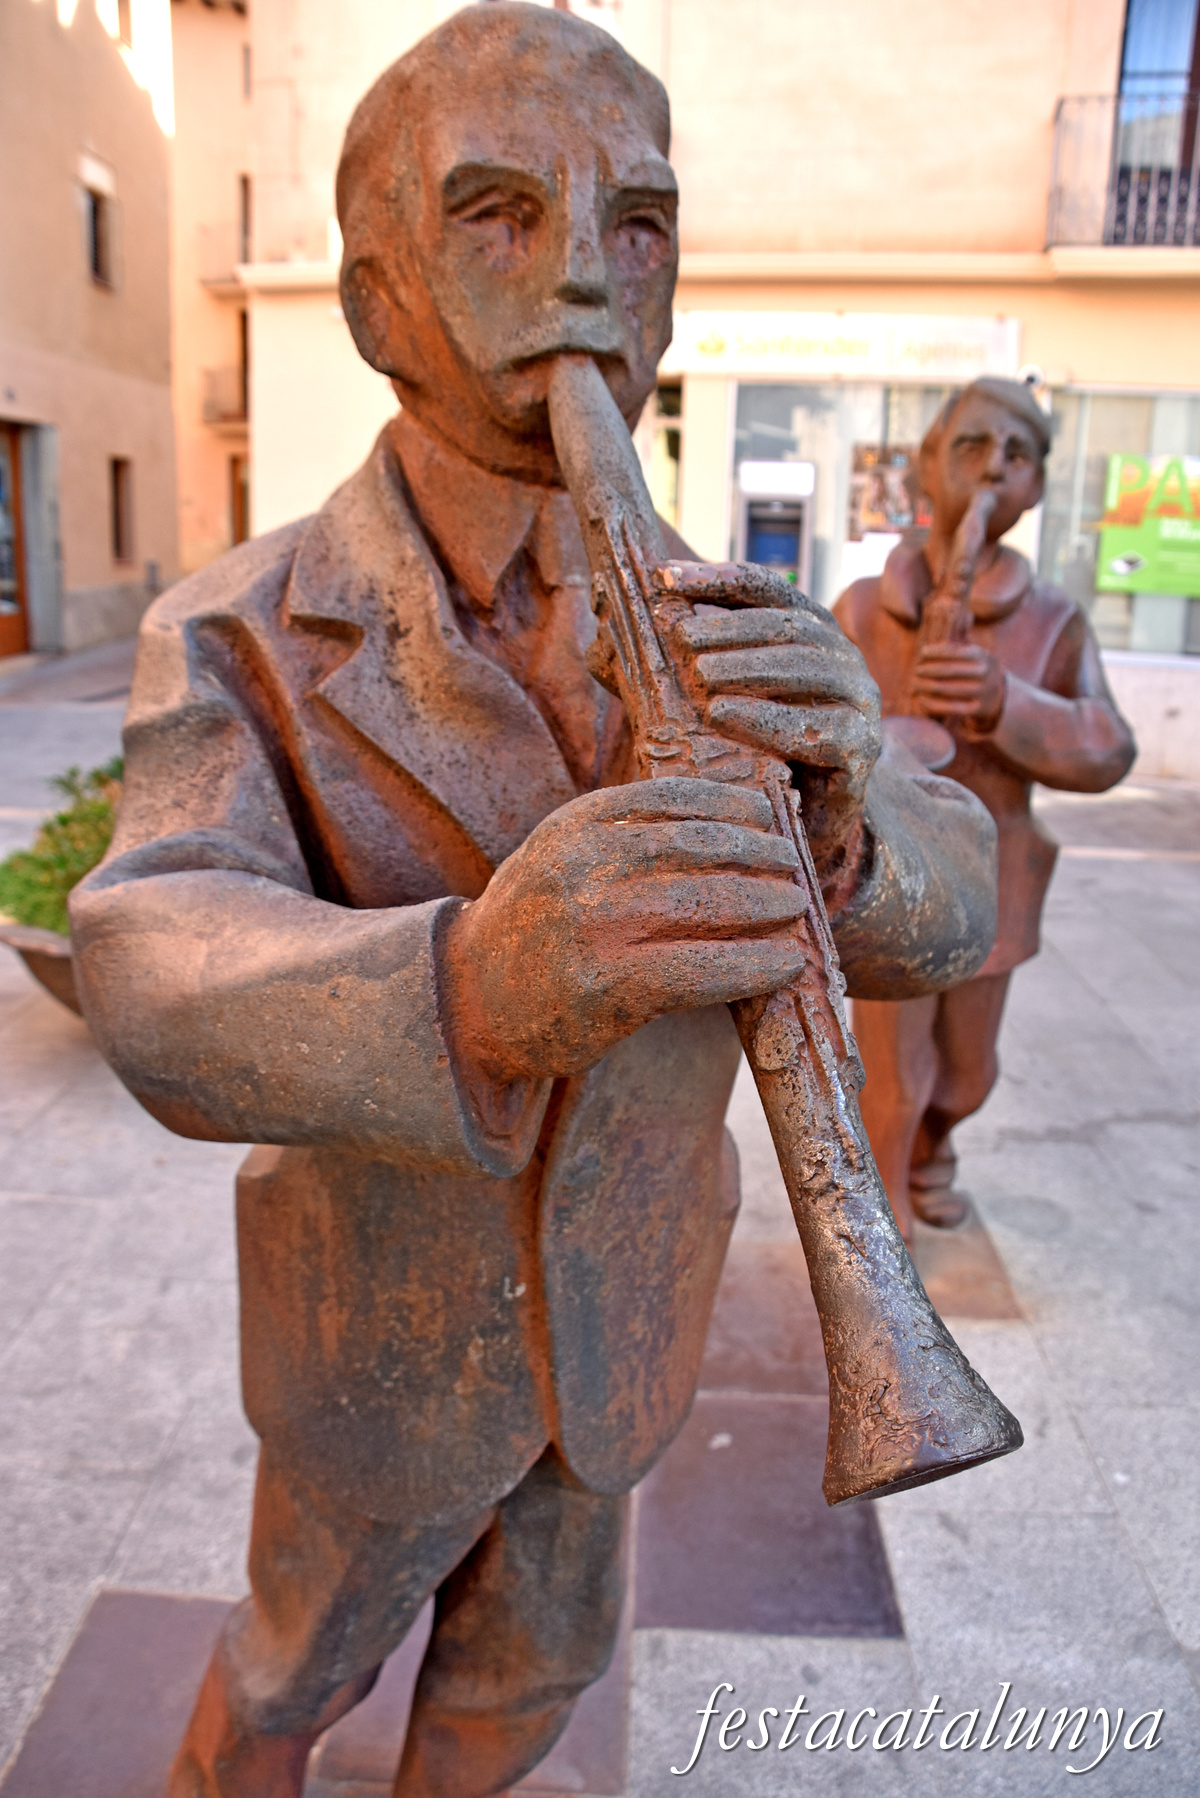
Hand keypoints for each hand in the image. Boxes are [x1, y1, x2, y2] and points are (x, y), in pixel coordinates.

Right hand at [444, 778, 807, 1080]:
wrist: (468, 1003)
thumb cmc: (535, 932)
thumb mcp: (559, 860)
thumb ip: (620, 838)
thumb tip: (725, 824)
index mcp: (572, 826)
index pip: (667, 798)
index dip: (727, 803)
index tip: (763, 812)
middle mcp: (579, 866)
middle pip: (693, 846)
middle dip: (755, 853)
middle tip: (792, 865)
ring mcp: (592, 925)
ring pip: (703, 902)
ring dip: (763, 902)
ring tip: (796, 907)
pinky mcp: (607, 985)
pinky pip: (700, 969)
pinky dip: (753, 965)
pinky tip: (785, 965)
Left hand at [653, 562, 881, 870]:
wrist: (807, 823)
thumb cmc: (754, 753)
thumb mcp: (715, 702)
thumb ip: (676, 666)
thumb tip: (601, 637)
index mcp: (811, 632)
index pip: (765, 588)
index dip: (715, 578)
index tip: (662, 578)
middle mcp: (843, 658)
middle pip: (789, 626)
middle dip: (731, 627)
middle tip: (680, 636)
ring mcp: (860, 702)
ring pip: (808, 669)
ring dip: (748, 666)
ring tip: (698, 672)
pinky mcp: (862, 749)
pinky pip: (817, 728)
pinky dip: (767, 719)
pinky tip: (723, 714)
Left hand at [911, 642, 1004, 732]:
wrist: (1000, 695)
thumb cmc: (977, 670)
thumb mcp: (975, 655)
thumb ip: (955, 648)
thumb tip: (926, 651)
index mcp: (982, 656)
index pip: (954, 652)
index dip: (936, 652)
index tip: (922, 653)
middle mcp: (984, 673)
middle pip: (948, 671)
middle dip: (928, 669)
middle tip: (916, 670)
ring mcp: (982, 692)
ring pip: (947, 689)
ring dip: (926, 686)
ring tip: (914, 684)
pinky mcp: (977, 709)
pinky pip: (951, 708)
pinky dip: (933, 704)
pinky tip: (921, 699)